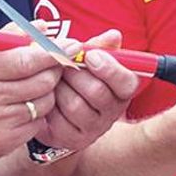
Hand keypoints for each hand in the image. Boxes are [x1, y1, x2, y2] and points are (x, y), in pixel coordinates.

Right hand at [0, 45, 62, 161]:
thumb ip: (12, 38)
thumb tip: (42, 26)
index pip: (26, 60)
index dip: (53, 53)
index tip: (70, 46)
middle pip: (42, 81)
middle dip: (54, 71)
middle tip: (53, 67)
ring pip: (44, 102)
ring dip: (47, 93)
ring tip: (34, 88)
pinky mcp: (5, 141)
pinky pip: (38, 123)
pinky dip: (38, 114)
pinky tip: (26, 108)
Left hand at [38, 29, 139, 150]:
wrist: (62, 110)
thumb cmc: (80, 78)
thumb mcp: (91, 60)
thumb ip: (100, 47)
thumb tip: (114, 35)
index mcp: (123, 90)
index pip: (126, 82)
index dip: (109, 68)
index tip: (90, 55)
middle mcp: (113, 112)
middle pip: (97, 92)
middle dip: (75, 74)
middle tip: (62, 63)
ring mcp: (94, 129)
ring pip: (75, 106)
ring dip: (60, 87)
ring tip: (54, 78)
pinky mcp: (73, 140)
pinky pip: (58, 121)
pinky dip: (49, 104)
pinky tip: (49, 96)